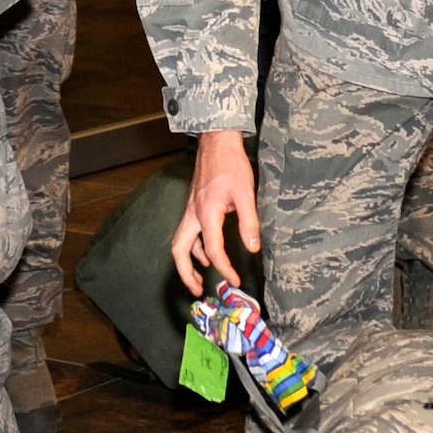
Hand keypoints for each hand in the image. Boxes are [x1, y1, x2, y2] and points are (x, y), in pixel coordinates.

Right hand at [171, 130, 258, 295]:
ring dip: (187, 262)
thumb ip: (249, 221)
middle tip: (196, 290)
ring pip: (180, 242)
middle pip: (179, 251)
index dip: (224, 268)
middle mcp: (192, 214)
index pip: (213, 250)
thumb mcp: (245, 193)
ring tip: (200, 276)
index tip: (234, 280)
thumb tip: (252, 247)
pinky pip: (187, 232)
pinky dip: (193, 246)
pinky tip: (205, 252)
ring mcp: (190, 209)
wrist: (217, 141)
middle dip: (185, 273)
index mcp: (206, 214)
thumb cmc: (231, 164)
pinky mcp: (193, 205)